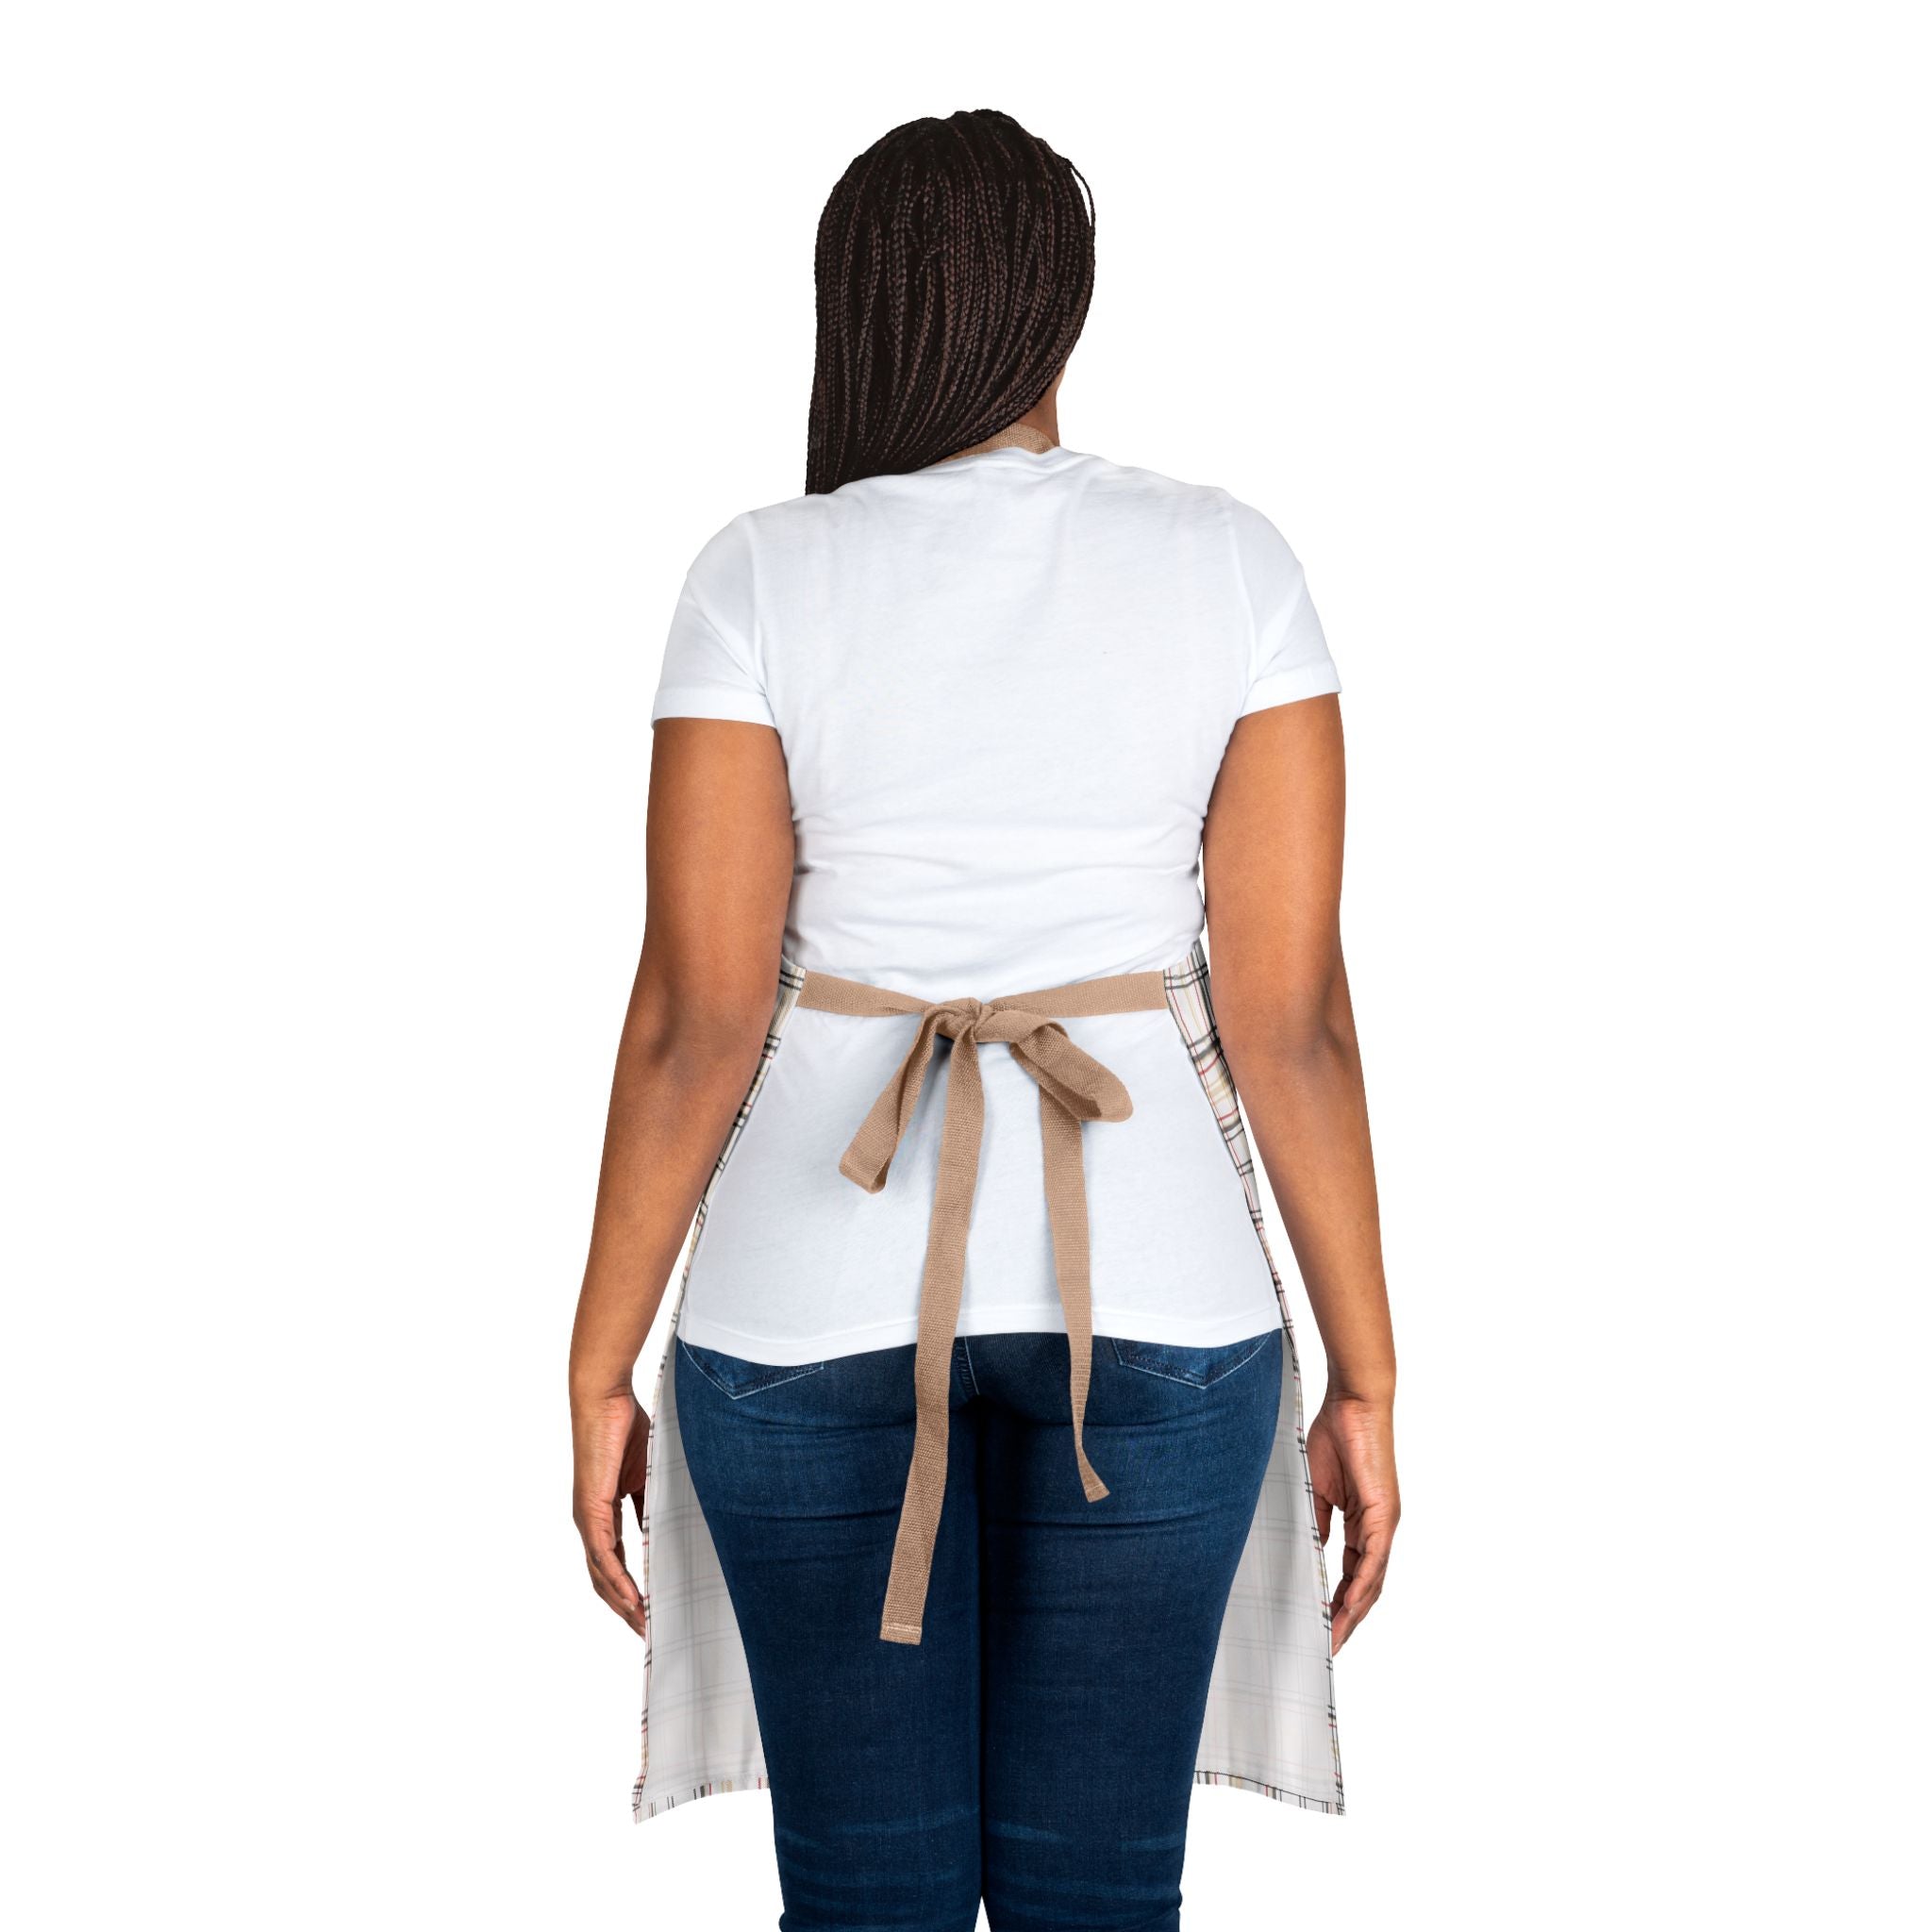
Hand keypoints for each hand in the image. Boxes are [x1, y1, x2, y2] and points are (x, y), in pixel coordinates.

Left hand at [572, 1389, 651, 1636]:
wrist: (605, 1399)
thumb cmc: (626, 1426)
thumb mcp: (647, 1472)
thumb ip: (652, 1500)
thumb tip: (667, 1526)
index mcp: (603, 1512)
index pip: (615, 1562)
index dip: (629, 1589)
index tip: (651, 1611)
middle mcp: (590, 1521)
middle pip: (604, 1578)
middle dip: (625, 1608)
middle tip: (649, 1632)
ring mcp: (587, 1518)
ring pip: (601, 1574)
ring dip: (621, 1603)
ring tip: (644, 1626)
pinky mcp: (590, 1509)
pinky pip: (603, 1554)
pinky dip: (617, 1580)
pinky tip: (632, 1599)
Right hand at [1305, 1392, 1398, 1653]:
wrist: (1353, 1404)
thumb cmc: (1336, 1437)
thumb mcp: (1318, 1488)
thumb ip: (1318, 1521)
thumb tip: (1311, 1552)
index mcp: (1363, 1522)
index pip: (1352, 1573)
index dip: (1338, 1601)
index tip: (1321, 1624)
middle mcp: (1378, 1528)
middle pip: (1366, 1586)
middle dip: (1347, 1618)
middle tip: (1328, 1645)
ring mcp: (1384, 1523)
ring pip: (1373, 1580)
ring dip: (1354, 1612)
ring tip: (1335, 1637)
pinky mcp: (1383, 1513)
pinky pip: (1373, 1558)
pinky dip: (1361, 1585)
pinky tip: (1348, 1606)